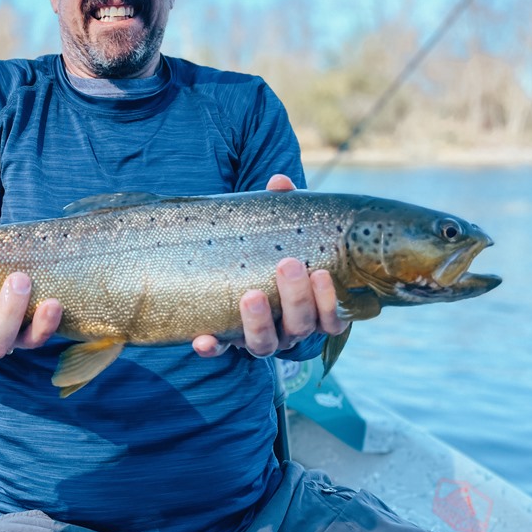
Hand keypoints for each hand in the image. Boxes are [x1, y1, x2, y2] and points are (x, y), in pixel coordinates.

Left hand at [192, 174, 348, 358]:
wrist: (237, 273)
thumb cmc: (271, 253)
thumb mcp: (280, 235)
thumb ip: (282, 211)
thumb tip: (278, 182)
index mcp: (310, 310)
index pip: (331, 318)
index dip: (329, 301)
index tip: (321, 272)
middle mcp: (288, 330)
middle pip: (299, 327)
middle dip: (296, 298)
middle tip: (286, 265)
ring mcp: (258, 338)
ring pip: (265, 344)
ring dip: (259, 322)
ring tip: (250, 295)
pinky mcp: (228, 340)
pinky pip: (220, 349)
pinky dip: (212, 346)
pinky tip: (201, 339)